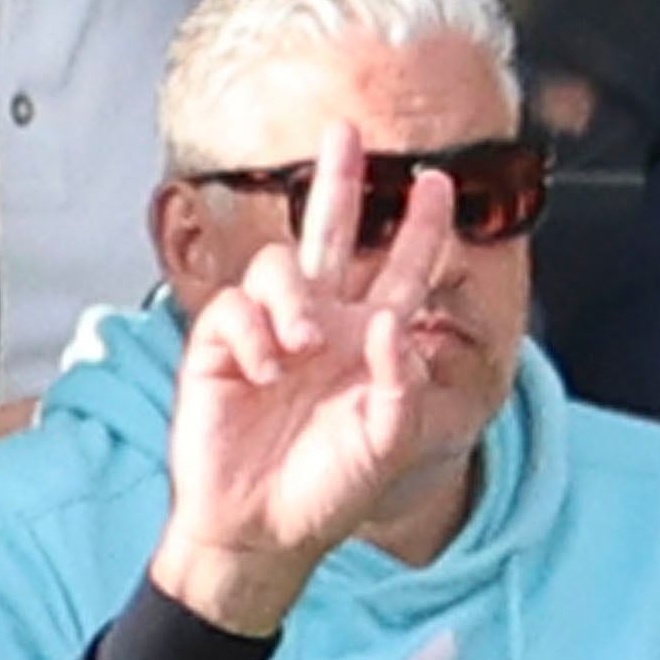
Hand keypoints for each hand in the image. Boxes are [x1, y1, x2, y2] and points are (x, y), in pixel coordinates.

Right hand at [152, 121, 463, 641]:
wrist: (259, 528)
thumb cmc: (326, 492)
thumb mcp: (385, 445)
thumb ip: (402, 384)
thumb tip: (394, 321)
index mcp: (365, 343)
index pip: (401, 274)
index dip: (421, 230)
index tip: (440, 183)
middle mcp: (319, 324)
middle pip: (331, 233)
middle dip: (339, 181)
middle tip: (346, 131)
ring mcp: (268, 330)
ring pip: (279, 263)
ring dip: (292, 298)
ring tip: (300, 348)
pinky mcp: (220, 344)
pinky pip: (235, 307)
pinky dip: (251, 336)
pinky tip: (263, 374)